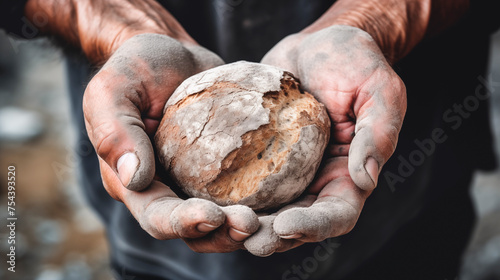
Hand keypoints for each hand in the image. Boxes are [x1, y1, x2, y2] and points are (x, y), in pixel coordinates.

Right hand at [83, 33, 258, 251]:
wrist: (172, 56)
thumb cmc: (136, 68)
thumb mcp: (112, 90)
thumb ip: (116, 132)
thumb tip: (135, 178)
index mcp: (134, 183)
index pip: (155, 215)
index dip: (182, 222)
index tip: (211, 214)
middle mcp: (167, 190)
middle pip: (194, 229)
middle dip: (221, 232)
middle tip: (250, 224)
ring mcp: (197, 183)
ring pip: (222, 219)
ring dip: (243, 226)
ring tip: (268, 221)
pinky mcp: (225, 170)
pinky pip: (244, 190)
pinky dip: (263, 200)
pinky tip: (286, 195)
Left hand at [244, 25, 406, 255]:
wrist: (319, 45)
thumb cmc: (356, 63)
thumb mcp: (379, 92)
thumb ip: (378, 134)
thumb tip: (365, 179)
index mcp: (349, 175)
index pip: (337, 214)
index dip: (314, 226)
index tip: (286, 225)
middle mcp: (317, 180)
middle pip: (297, 222)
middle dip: (273, 236)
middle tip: (247, 238)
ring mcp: (286, 171)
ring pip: (267, 208)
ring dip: (246, 222)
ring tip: (221, 224)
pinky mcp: (260, 156)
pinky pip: (243, 179)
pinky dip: (227, 192)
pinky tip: (204, 194)